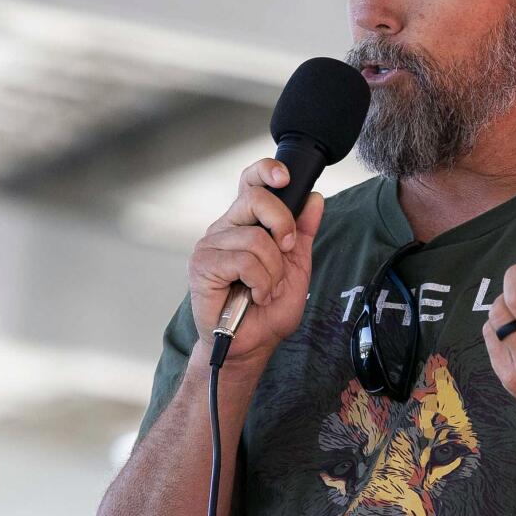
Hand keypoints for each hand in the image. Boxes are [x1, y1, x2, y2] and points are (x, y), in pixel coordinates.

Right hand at [187, 158, 323, 367]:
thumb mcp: (296, 266)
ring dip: (273, 270)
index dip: (266, 171)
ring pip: (255, 237)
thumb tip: (313, 198)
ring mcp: (210, 245)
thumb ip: (302, 232)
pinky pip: (244, 260)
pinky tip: (254, 295)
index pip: (250, 182)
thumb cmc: (269, 308)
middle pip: (256, 198)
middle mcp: (225, 228)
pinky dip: (260, 282)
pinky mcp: (202, 265)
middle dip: (283, 225)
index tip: (285, 178)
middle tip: (286, 253)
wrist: (252, 344)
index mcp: (245, 222)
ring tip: (266, 289)